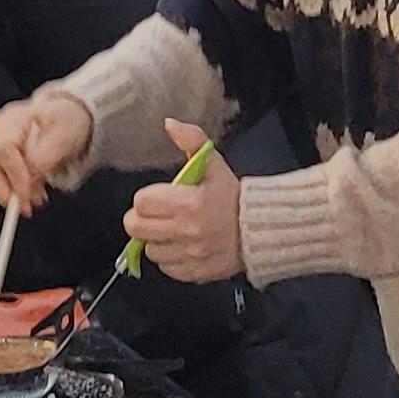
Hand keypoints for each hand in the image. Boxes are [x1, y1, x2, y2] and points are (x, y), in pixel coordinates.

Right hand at [0, 88, 92, 215]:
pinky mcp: (3, 155)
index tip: (27, 195)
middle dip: (7, 191)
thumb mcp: (64, 136)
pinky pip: (2, 177)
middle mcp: (1, 128)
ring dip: (13, 193)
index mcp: (14, 118)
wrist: (69, 118)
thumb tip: (29, 177)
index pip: (4, 150)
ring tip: (37, 199)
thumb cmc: (68, 121)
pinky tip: (33, 193)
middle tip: (26, 208)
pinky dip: (16, 190)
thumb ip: (45, 156)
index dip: (14, 176)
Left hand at [125, 121, 242, 284]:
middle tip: (155, 215)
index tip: (158, 197)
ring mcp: (190, 255)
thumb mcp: (214, 164)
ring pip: (150, 250)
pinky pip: (166, 268)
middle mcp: (186, 231)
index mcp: (189, 202)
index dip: (146, 199)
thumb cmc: (234, 196)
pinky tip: (182, 246)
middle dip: (141, 220)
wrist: (262, 229)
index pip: (141, 202)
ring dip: (157, 240)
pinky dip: (170, 258)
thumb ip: (191, 140)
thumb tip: (169, 124)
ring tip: (172, 230)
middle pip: (135, 228)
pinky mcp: (194, 273)